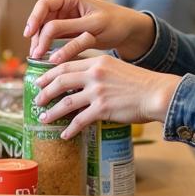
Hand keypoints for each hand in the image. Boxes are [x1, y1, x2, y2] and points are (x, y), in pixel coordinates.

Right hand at [23, 0, 155, 62]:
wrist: (128, 30)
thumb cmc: (115, 23)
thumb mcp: (93, 27)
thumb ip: (70, 33)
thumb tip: (47, 44)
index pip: (43, 5)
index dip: (33, 19)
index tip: (29, 35)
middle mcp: (64, 6)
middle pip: (41, 19)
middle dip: (36, 35)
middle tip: (35, 54)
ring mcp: (64, 18)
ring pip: (44, 30)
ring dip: (40, 43)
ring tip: (39, 58)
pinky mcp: (67, 30)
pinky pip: (52, 38)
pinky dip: (48, 47)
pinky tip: (47, 57)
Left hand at [33, 54, 180, 136]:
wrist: (157, 93)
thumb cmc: (140, 82)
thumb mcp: (116, 67)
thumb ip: (99, 70)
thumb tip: (81, 78)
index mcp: (97, 61)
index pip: (66, 65)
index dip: (49, 74)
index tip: (40, 81)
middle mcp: (94, 74)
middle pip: (61, 81)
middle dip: (45, 92)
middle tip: (37, 100)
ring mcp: (98, 92)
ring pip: (66, 102)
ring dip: (52, 112)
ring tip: (44, 118)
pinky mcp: (103, 109)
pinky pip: (80, 121)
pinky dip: (70, 129)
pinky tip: (65, 134)